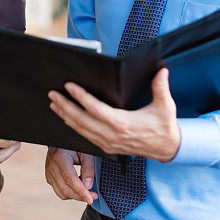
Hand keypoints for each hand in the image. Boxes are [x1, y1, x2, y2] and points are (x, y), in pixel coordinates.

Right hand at [45, 147, 97, 202]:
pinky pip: (59, 191)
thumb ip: (88, 168)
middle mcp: (51, 166)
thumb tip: (88, 186)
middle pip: (65, 189)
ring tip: (86, 190)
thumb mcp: (85, 153)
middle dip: (80, 196)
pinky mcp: (49, 178)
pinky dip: (69, 193)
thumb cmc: (75, 146)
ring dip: (75, 196)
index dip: (81, 191)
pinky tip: (77, 187)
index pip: (70, 179)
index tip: (91, 199)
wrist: (62, 141)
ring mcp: (48, 173)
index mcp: (60, 157)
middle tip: (93, 196)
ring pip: (62, 193)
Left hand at [48, 68, 180, 161]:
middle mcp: (112, 135)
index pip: (95, 109)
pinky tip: (66, 117)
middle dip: (65, 106)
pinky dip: (73, 126)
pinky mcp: (107, 147)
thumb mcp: (165, 106)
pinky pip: (85, 136)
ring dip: (65, 116)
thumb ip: (161, 87)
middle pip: (82, 120)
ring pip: (80, 129)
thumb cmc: (164, 126)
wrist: (167, 149)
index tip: (69, 86)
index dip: (81, 97)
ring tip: (54, 103)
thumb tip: (162, 70)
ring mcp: (108, 143)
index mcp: (123, 123)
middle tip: (52, 94)